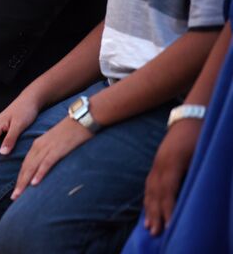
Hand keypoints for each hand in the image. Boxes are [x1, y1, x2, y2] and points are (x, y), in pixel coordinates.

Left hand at [11, 117, 92, 199]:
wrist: (81, 118)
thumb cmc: (71, 131)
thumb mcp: (55, 142)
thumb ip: (49, 153)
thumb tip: (46, 166)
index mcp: (37, 145)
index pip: (25, 164)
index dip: (20, 178)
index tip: (16, 191)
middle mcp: (39, 146)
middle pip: (25, 167)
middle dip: (19, 183)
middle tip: (14, 198)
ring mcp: (48, 148)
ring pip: (32, 167)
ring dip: (24, 182)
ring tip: (19, 194)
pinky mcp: (58, 149)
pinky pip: (46, 163)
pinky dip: (39, 173)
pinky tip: (34, 183)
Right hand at [143, 120, 200, 235]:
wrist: (190, 117)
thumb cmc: (200, 136)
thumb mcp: (202, 154)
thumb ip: (195, 174)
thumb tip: (194, 195)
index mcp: (173, 163)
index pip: (168, 191)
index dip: (168, 209)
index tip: (170, 225)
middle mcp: (161, 165)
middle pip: (155, 194)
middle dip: (155, 214)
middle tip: (155, 232)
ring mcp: (156, 164)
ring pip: (150, 190)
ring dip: (149, 210)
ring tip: (148, 226)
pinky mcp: (156, 164)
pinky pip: (149, 185)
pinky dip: (148, 199)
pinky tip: (148, 209)